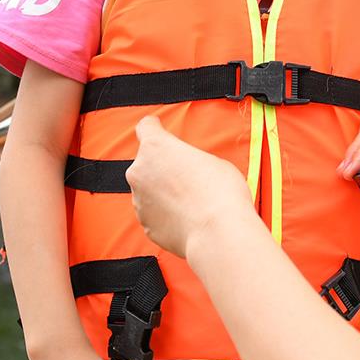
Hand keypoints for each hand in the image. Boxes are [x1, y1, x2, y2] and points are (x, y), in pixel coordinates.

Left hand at [126, 116, 255, 258]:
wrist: (218, 232)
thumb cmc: (220, 193)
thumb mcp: (211, 160)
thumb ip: (190, 159)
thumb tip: (189, 169)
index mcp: (155, 147)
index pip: (145, 127)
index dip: (155, 128)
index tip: (159, 130)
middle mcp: (140, 171)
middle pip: (147, 162)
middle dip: (162, 167)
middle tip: (188, 176)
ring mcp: (139, 200)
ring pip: (148, 190)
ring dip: (163, 192)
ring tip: (190, 201)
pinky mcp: (145, 224)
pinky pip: (153, 214)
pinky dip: (165, 214)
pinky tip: (186, 217)